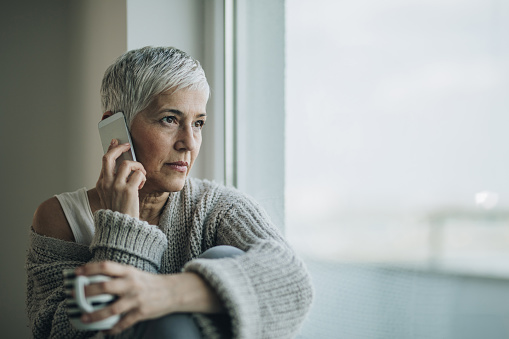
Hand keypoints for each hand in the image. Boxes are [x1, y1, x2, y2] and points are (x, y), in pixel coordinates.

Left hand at [75, 261, 224, 334]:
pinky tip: (104, 332)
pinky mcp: (141, 313)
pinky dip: (112, 329)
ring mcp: (136, 299)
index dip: (89, 269)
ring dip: (95, 315)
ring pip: (111, 309)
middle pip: (105, 287)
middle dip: (86, 293)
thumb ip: (117, 276)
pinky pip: (123, 323)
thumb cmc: (148, 282)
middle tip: (74, 296)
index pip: (105, 266)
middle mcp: (131, 284)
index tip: (76, 273)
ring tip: (84, 318)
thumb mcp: (134, 273)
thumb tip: (93, 279)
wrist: (172, 291)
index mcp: (128, 271)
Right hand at [96, 139, 145, 218]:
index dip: (111, 150)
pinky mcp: (128, 190)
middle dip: (119, 148)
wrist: (121, 228)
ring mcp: (116, 186)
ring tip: (140, 174)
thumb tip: (124, 167)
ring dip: (138, 166)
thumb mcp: (110, 197)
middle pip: (109, 156)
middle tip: (127, 145)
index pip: (105, 161)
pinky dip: (142, 177)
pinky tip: (142, 184)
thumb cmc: (119, 212)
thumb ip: (114, 183)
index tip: (116, 142)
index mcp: (101, 184)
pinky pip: (138, 174)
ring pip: (127, 163)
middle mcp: (106, 183)